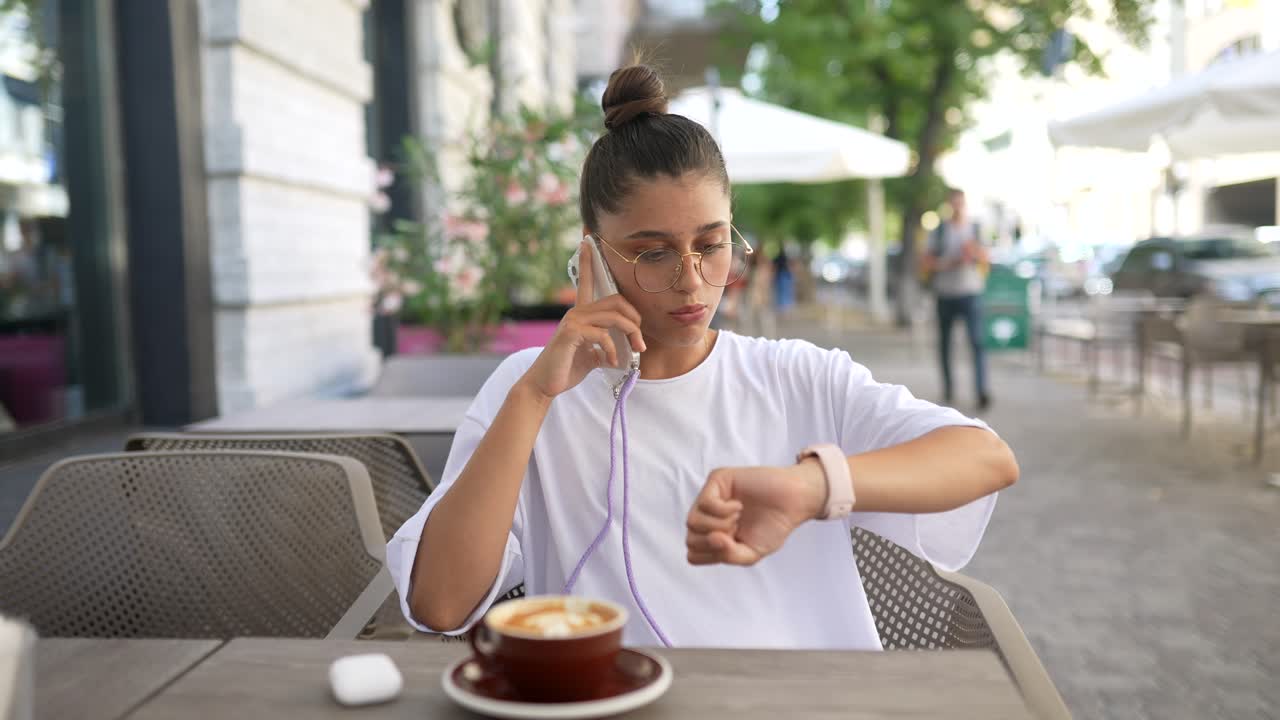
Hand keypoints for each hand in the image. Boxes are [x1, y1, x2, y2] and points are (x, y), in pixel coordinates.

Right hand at [520, 241, 646, 400]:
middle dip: (634, 319)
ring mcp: (573, 321)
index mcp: (581, 313)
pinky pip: (603, 334)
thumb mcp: (593, 353)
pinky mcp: (571, 333)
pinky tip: (612, 361)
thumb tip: (629, 347)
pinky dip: (613, 350)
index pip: (585, 281)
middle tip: (640, 341)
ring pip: (614, 317)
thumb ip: (607, 344)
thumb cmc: (568, 367)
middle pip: (616, 300)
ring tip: (635, 351)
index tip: (587, 241)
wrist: (546, 384)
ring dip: (631, 334)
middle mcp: (576, 312)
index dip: (587, 261)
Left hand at [685, 460, 826, 565]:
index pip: (693, 554)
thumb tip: (712, 538)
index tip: (735, 547)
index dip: (712, 556)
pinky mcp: (716, 480)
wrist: (793, 502)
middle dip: (715, 542)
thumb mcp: (751, 553)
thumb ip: (728, 556)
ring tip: (739, 518)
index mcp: (713, 535)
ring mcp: (710, 497)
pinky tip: (739, 506)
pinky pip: (705, 503)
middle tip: (737, 531)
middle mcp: (708, 516)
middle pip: (691, 538)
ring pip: (693, 521)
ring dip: (720, 525)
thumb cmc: (774, 526)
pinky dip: (724, 510)